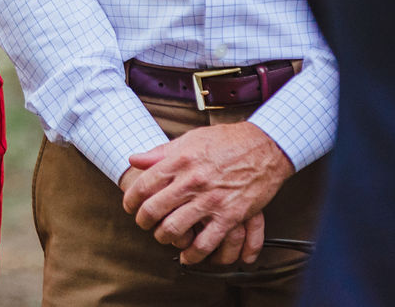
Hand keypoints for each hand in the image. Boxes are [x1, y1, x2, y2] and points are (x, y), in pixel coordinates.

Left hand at [120, 122, 293, 264]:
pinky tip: (188, 256)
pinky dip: (193, 254)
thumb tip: (134, 159)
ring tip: (163, 237)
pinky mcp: (230, 216)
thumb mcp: (190, 139)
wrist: (264, 147)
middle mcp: (191, 182)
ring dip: (164, 238)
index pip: (144, 185)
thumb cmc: (226, 141)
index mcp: (180, 161)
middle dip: (143, 221)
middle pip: (154, 210)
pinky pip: (206, 242)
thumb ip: (160, 152)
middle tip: (143, 223)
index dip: (131, 200)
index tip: (129, 206)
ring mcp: (210, 201)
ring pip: (175, 229)